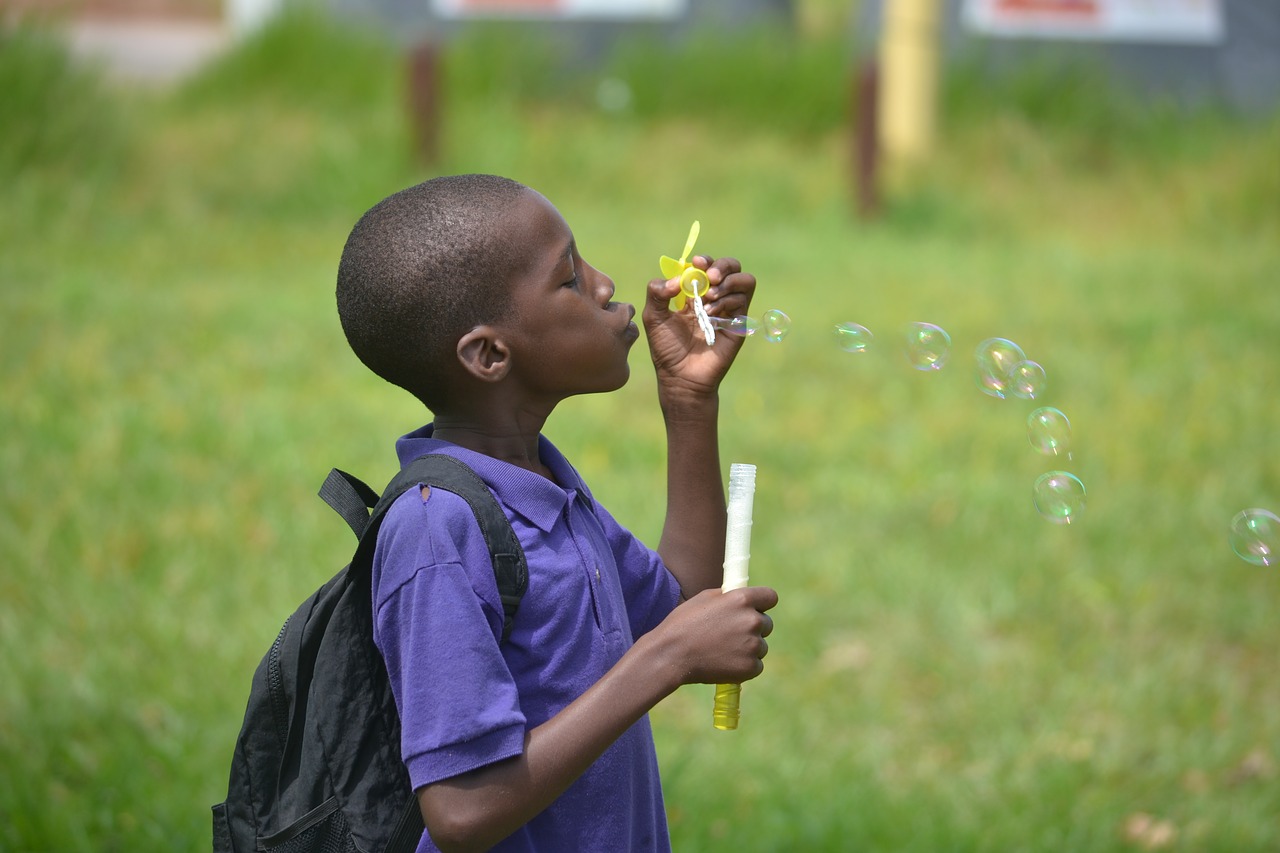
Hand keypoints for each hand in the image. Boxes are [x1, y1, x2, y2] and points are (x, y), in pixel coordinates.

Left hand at [643, 256, 756, 399]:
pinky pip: (743, 299)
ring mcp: (729, 310)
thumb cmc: (666, 348)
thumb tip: (676, 279)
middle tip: (709, 277)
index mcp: (695, 292)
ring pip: (744, 280)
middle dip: (722, 266)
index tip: (696, 263)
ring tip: (708, 299)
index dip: (704, 260)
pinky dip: (727, 300)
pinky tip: (711, 313)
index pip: (707, 265)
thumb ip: (657, 292)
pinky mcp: (738, 324)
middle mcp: (715, 298)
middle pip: (732, 267)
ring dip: (726, 283)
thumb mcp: (654, 317)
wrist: (680, 376)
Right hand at [650, 585, 776, 686]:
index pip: (771, 597)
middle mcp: (752, 620)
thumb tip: (743, 598)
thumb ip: (729, 597)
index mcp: (742, 599)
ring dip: (748, 648)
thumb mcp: (705, 598)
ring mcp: (753, 645)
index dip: (763, 603)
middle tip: (730, 634)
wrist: (671, 654)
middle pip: (767, 623)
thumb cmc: (684, 623)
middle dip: (753, 628)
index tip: (756, 609)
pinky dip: (744, 666)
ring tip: (721, 650)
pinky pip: (756, 665)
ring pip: (761, 646)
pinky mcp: (750, 667)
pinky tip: (724, 663)